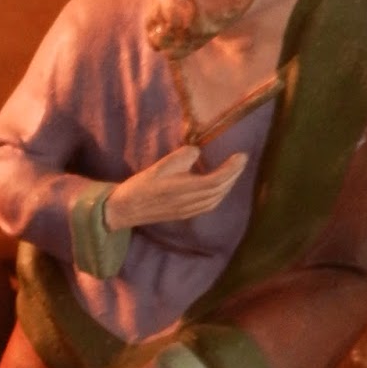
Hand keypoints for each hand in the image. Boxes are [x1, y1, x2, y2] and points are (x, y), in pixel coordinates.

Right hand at [105, 146, 246, 230]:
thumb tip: (197, 152)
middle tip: (241, 160)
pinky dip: (219, 195)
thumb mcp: (159, 166)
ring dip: (228, 185)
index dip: (231, 169)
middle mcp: (188, 202)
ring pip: (216, 199)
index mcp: (182, 189)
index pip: (215, 180)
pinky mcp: (184, 215)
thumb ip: (181, 157)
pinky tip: (220, 187)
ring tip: (233, 171)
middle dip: (233, 175)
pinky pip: (209, 206)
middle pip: (219, 190)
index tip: (241, 155)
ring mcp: (187, 211)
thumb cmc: (140, 186)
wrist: (124, 209)